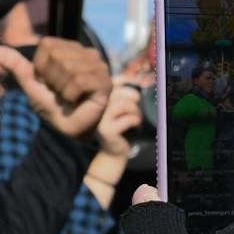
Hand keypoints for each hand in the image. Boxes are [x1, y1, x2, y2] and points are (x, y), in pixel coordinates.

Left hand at [0, 38, 111, 139]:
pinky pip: (80, 81)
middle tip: (60, 93)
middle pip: (58, 56)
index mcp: (70, 48)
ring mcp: (100, 67)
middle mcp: (87, 53)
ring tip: (69, 98)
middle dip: (52, 79)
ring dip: (62, 89)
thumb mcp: (29, 82)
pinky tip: (77, 101)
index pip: (47, 45)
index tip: (48, 82)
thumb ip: (10, 62)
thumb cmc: (51, 106)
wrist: (67, 131)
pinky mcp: (106, 82)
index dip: (41, 67)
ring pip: (69, 68)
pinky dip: (71, 95)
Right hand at [84, 85, 143, 204]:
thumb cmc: (122, 128)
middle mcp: (97, 106)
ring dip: (135, 111)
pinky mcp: (106, 130)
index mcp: (100, 98)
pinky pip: (127, 119)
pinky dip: (135, 121)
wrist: (115, 152)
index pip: (113, 82)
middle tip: (136, 110)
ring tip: (136, 118)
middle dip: (133, 99)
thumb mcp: (124, 108)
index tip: (134, 91)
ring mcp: (100, 119)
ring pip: (123, 105)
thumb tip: (134, 84)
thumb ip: (125, 95)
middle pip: (119, 93)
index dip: (126, 82)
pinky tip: (135, 125)